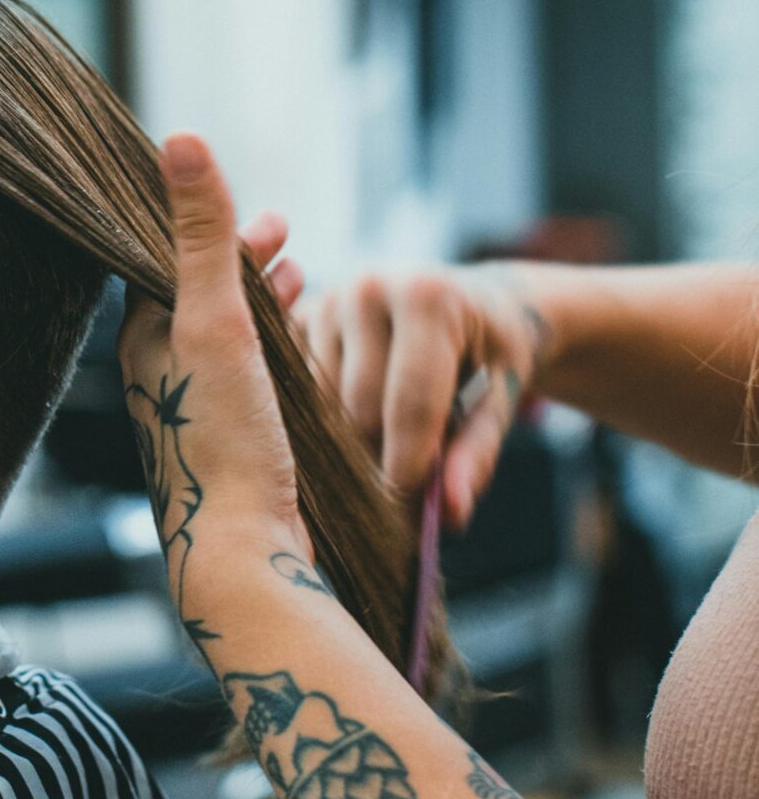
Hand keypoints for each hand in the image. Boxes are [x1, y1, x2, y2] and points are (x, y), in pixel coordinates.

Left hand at [119, 137, 312, 633]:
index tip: (270, 213)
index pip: (167, 260)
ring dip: (265, 306)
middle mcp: (160, 378)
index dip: (211, 225)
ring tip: (303, 282)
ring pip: (228, 341)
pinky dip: (282, 353)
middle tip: (287, 233)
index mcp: (143, 343)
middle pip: (199, 298)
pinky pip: (253, 383)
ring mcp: (197, 415)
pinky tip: (313, 357)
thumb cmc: (223, 438)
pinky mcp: (234, 450)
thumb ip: (204, 235)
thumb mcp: (215, 320)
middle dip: (243, 261)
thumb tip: (178, 138)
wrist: (244, 555)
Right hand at [307, 264, 547, 526]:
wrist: (469, 300)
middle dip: (379, 457)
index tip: (410, 512)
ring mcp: (327, 299)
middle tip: (402, 480)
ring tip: (386, 438)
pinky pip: (299, 392)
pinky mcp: (299, 315)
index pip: (409, 403)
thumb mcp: (499, 399)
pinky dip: (325, 418)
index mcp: (427, 297)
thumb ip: (476, 454)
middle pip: (359, 409)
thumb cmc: (490, 354)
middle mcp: (368, 287)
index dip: (409, 468)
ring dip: (350, 439)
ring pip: (323, 406)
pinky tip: (353, 416)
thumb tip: (447, 511)